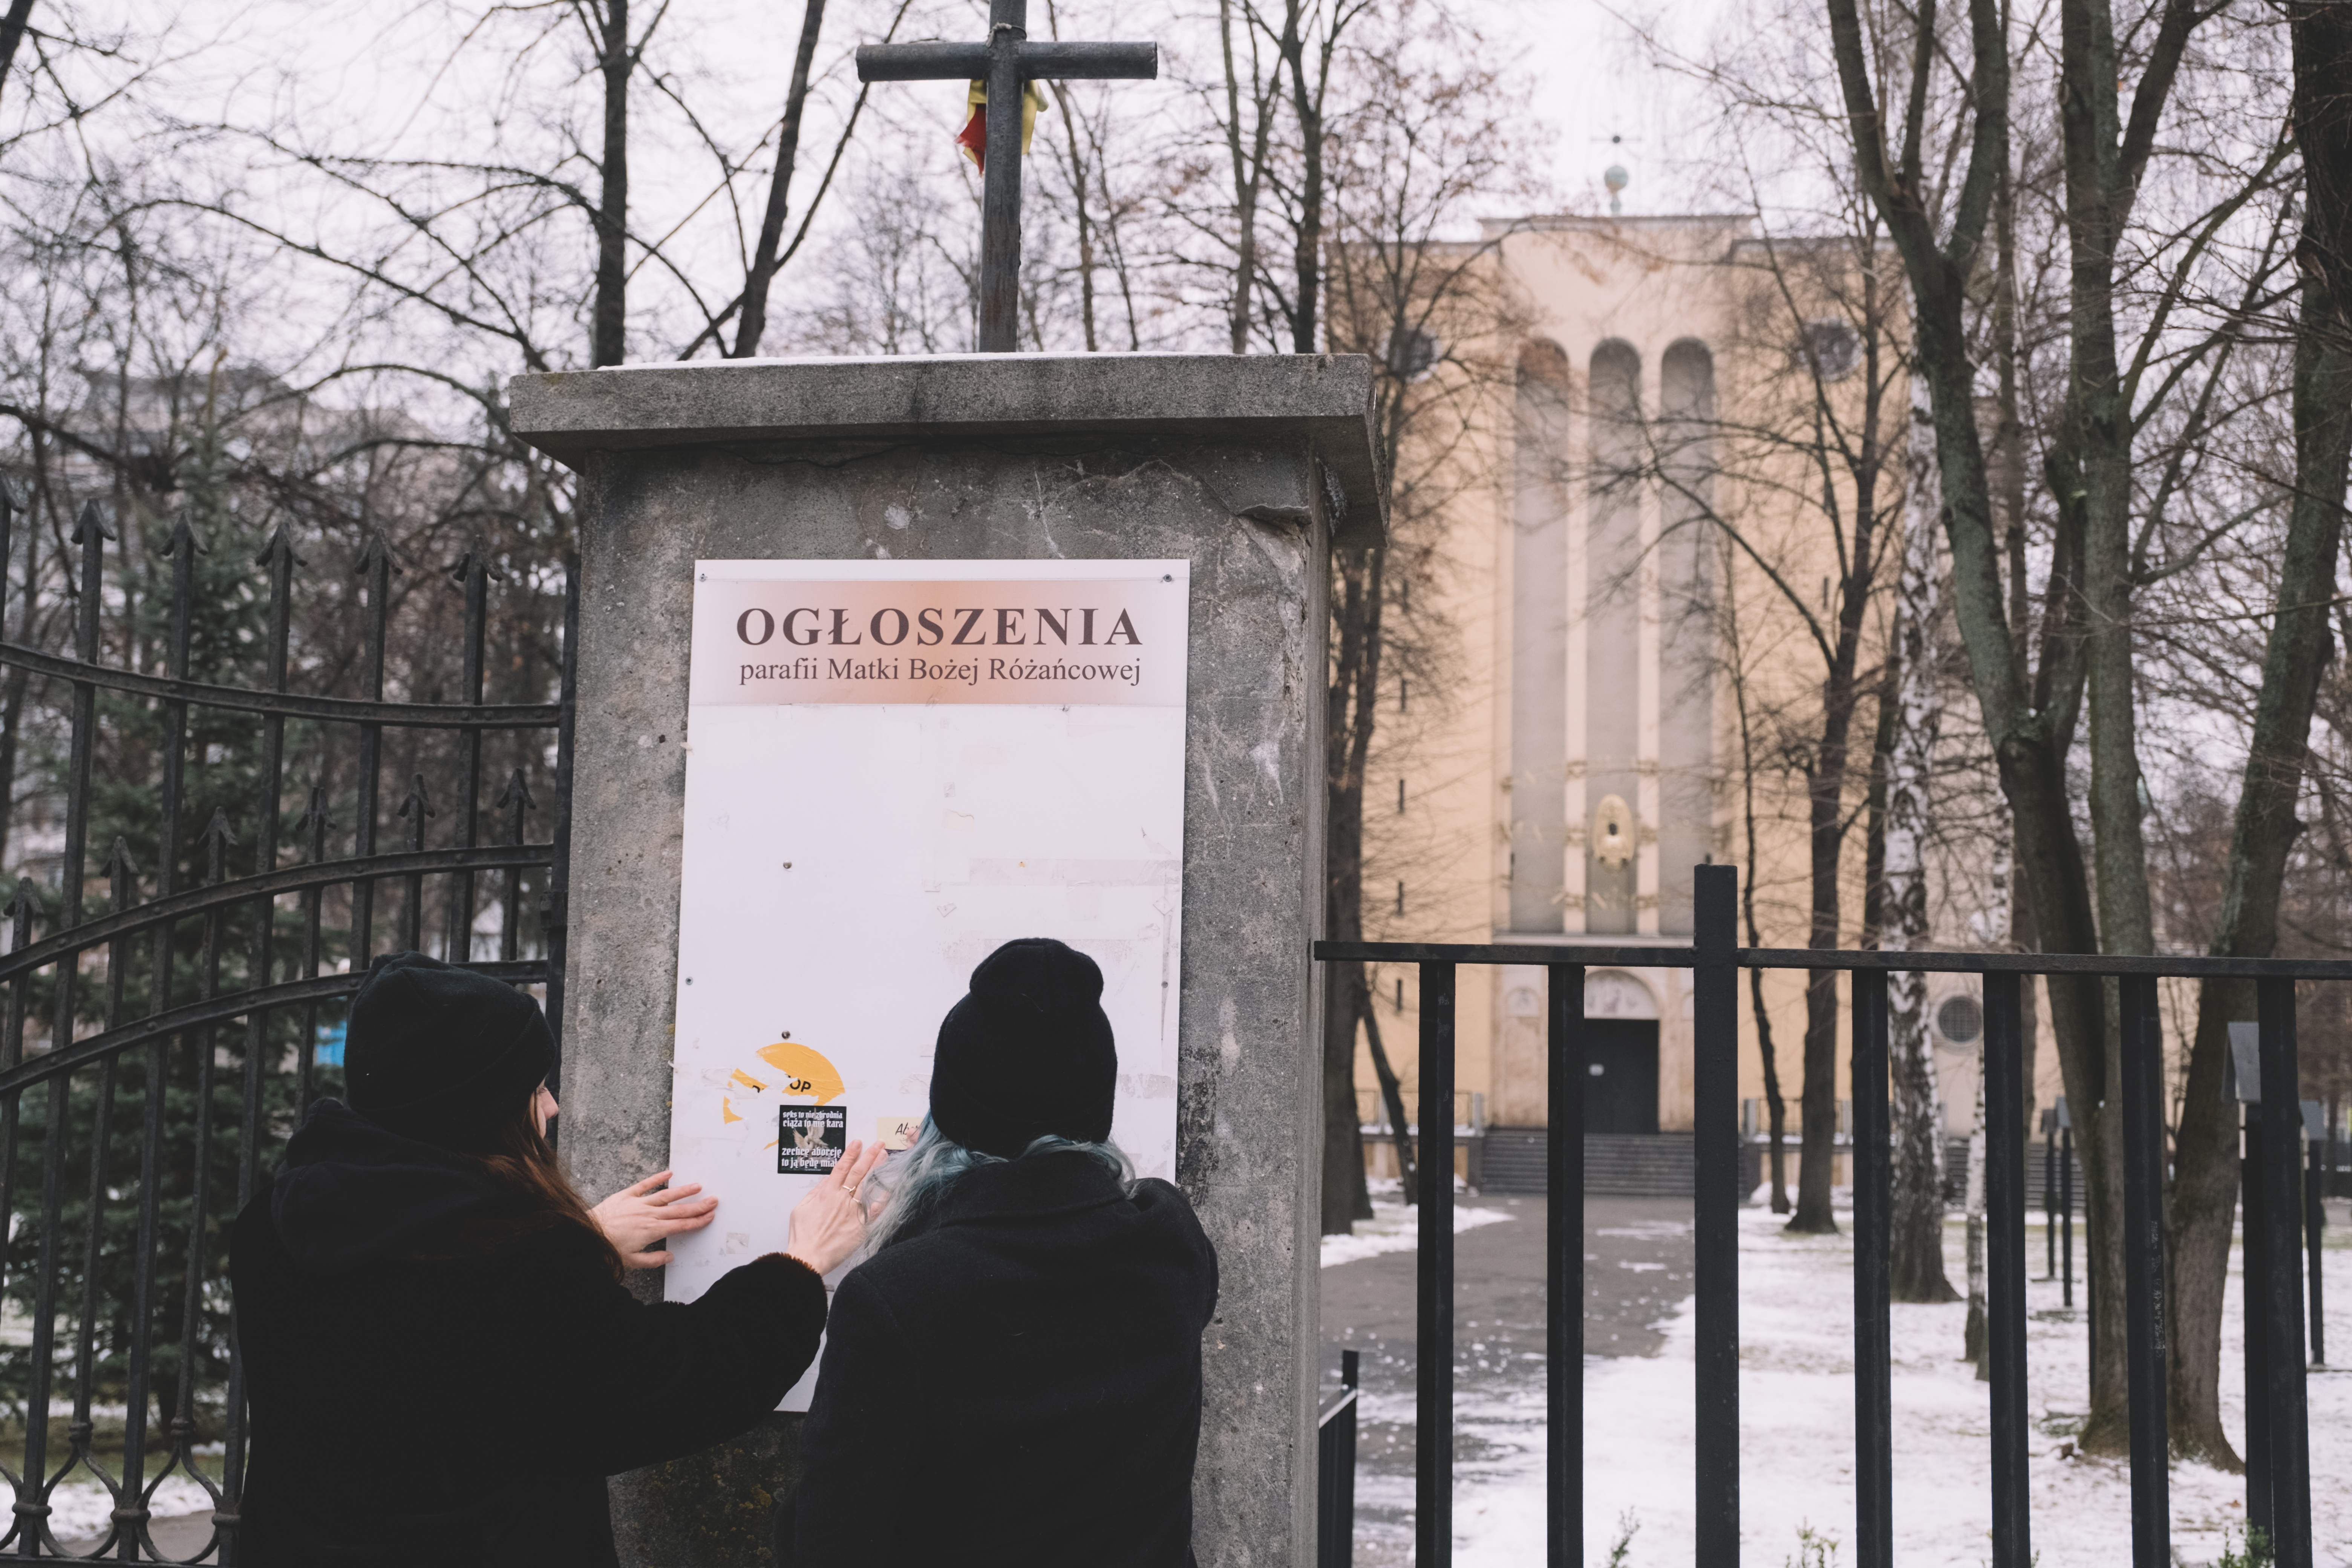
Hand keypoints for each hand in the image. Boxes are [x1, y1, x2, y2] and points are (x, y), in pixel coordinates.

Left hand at [591, 1171, 717, 1269]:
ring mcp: (638, 1203)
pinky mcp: (626, 1195)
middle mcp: (649, 1215)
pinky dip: (657, 1178)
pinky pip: (645, 1185)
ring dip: (683, 1191)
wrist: (587, 1235)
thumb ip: (653, 1260)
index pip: (681, 1225)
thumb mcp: (631, 1261)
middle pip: (678, 1210)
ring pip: (666, 1196)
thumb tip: (669, 1258)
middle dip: (698, 1205)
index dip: (697, 1221)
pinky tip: (669, 1173)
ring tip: (697, 1186)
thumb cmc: (608, 1249)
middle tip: (712, 1200)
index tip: (709, 1216)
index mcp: (652, 1231)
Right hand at [787, 1138, 886, 1275]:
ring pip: (868, 1186)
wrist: (809, 1257)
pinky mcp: (861, 1226)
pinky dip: (882, 1199)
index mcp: (826, 1193)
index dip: (850, 1154)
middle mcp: (842, 1199)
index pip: (841, 1168)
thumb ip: (815, 1193)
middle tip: (879, 1144)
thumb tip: (825, 1182)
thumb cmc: (802, 1236)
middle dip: (869, 1156)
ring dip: (877, 1170)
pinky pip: (875, 1210)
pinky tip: (889, 1188)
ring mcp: (853, 1212)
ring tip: (885, 1157)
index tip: (858, 1143)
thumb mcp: (801, 1209)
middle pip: (858, 1172)